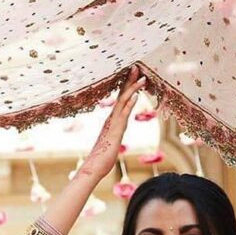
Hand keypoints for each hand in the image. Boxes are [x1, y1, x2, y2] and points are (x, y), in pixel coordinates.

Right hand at [78, 66, 147, 181]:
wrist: (93, 168)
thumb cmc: (101, 159)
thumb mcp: (111, 143)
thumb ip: (115, 135)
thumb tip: (117, 133)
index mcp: (111, 120)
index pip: (120, 99)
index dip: (126, 86)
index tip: (133, 74)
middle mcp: (111, 119)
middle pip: (121, 96)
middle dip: (129, 81)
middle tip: (136, 67)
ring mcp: (113, 124)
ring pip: (123, 102)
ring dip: (133, 89)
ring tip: (142, 78)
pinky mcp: (115, 131)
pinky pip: (123, 115)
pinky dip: (129, 104)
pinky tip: (136, 96)